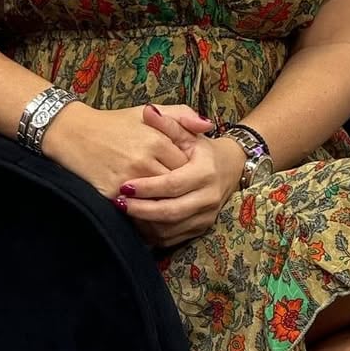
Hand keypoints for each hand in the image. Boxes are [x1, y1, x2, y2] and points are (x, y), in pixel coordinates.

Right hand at [42, 101, 213, 198]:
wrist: (74, 133)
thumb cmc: (115, 123)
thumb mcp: (149, 111)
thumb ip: (182, 116)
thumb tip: (208, 127)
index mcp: (157, 140)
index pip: (186, 166)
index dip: (189, 172)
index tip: (189, 174)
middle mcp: (143, 161)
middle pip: (174, 186)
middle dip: (179, 191)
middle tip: (183, 194)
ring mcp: (127, 179)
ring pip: (157, 201)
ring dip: (164, 205)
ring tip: (169, 204)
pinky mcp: (110, 193)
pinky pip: (135, 210)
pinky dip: (143, 213)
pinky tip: (147, 210)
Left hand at [119, 134, 246, 247]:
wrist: (231, 166)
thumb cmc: (202, 149)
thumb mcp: (188, 133)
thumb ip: (168, 123)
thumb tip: (148, 112)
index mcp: (205, 172)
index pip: (172, 185)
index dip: (147, 188)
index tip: (124, 186)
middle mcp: (208, 196)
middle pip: (170, 211)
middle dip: (141, 210)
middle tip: (118, 203)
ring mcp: (206, 215)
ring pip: (170, 228)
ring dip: (145, 223)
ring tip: (125, 212)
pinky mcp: (201, 228)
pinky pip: (173, 238)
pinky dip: (153, 233)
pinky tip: (138, 222)